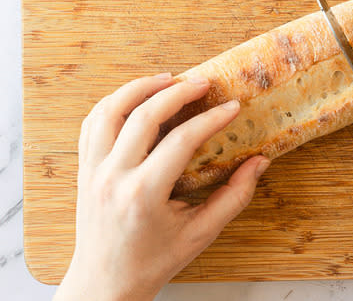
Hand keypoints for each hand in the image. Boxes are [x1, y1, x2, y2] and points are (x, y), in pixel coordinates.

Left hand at [54, 73, 269, 300]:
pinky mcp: (85, 169)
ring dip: (140, 88)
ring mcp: (94, 170)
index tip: (233, 108)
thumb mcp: (200, 234)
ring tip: (168, 79)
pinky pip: (93, 122)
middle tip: (204, 83)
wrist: (105, 283)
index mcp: (144, 194)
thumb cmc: (153, 262)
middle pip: (144, 115)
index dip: (212, 119)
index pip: (182, 140)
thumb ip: (233, 197)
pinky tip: (136, 98)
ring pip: (110, 110)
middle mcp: (114, 176)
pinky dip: (114, 103)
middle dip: (178, 92)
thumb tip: (259, 163)